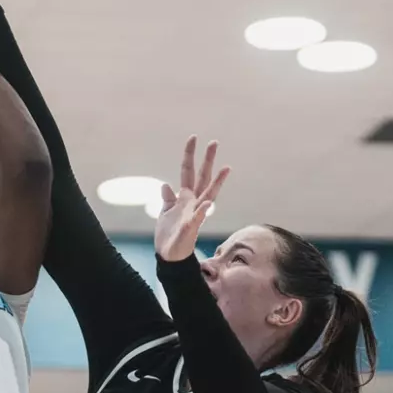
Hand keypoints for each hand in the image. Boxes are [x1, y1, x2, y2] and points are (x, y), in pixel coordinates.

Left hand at [154, 136, 229, 261]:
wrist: (169, 254)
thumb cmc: (168, 234)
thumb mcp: (165, 212)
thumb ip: (168, 198)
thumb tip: (165, 185)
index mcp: (185, 197)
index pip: (188, 171)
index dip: (189, 155)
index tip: (194, 138)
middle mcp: (193, 202)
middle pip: (202, 177)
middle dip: (208, 160)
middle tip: (214, 142)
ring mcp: (194, 214)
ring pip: (208, 194)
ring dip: (217, 182)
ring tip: (226, 168)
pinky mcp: (190, 227)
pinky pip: (197, 218)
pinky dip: (202, 211)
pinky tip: (208, 203)